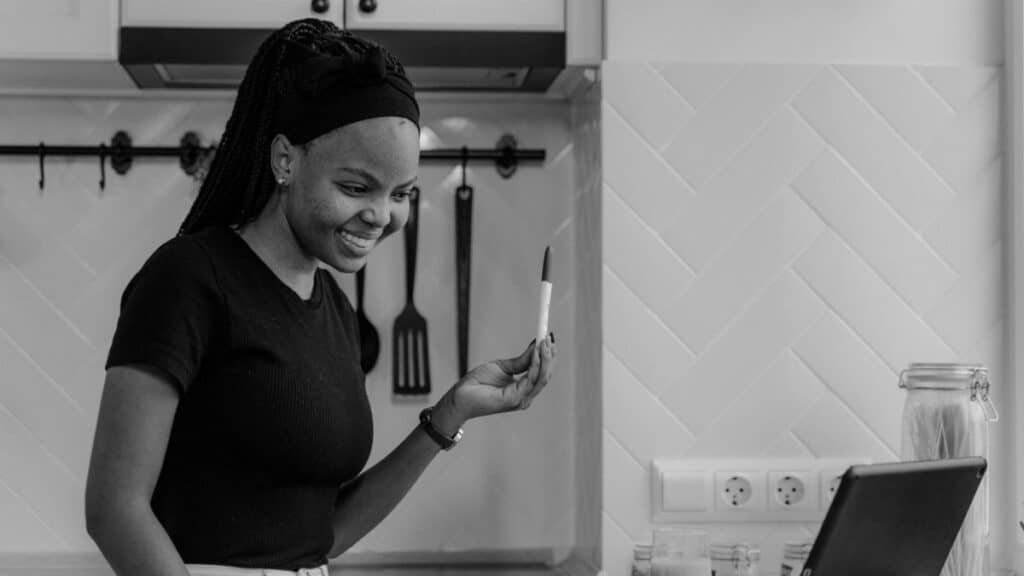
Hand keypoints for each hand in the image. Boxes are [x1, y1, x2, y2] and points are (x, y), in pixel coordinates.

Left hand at [432, 334, 557, 431]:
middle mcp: (526, 396)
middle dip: (550, 356)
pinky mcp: (514, 399)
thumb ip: (521, 361)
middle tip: (549, 337)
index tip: (549, 338)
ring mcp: (521, 399)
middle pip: (546, 375)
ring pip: (542, 378)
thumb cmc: (478, 384)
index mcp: (523, 390)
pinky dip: (536, 364)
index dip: (549, 356)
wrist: (460, 396)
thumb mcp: (503, 367)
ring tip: (545, 341)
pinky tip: (536, 352)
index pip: (542, 373)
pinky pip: (531, 379)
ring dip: (546, 358)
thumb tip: (536, 346)